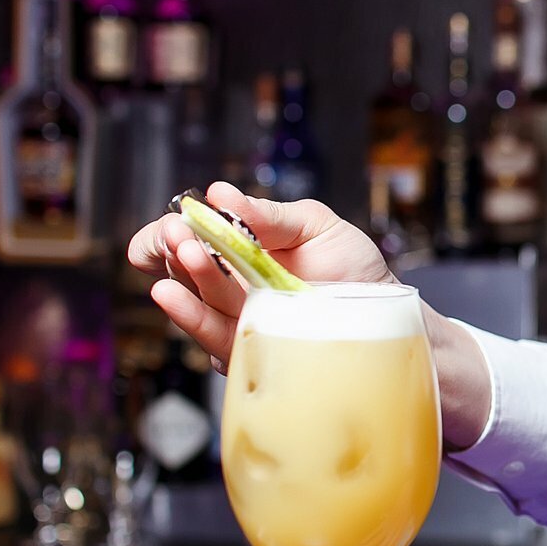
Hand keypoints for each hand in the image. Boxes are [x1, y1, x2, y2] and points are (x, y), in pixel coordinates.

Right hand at [126, 181, 391, 370]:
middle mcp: (226, 287)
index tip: (176, 222)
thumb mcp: (313, 225)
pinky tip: (179, 297)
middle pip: (177, 271)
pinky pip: (216, 338)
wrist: (384, 307)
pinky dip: (195, 318)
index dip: (163, 236)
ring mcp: (237, 321)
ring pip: (195, 304)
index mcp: (232, 251)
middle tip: (180, 234)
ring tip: (186, 252)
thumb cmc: (348, 264)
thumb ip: (268, 214)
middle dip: (173, 248)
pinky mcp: (251, 352)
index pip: (178, 244)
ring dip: (185, 279)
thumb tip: (220, 193)